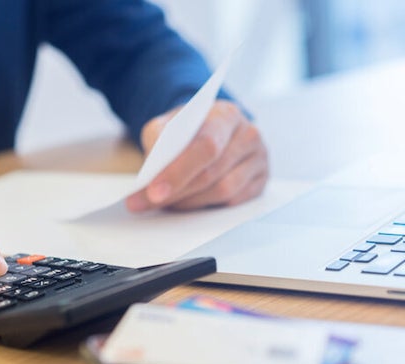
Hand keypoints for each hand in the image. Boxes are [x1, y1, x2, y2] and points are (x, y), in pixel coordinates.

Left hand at [126, 100, 268, 211]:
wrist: (208, 129)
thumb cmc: (186, 129)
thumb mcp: (165, 125)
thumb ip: (156, 141)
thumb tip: (150, 174)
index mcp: (226, 114)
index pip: (206, 146)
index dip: (178, 172)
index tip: (153, 191)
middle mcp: (248, 134)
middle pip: (213, 173)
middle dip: (175, 192)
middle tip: (145, 203)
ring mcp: (259, 159)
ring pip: (223, 191)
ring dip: (189, 202)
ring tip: (163, 203)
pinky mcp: (260, 181)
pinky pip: (233, 202)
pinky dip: (205, 206)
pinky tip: (185, 203)